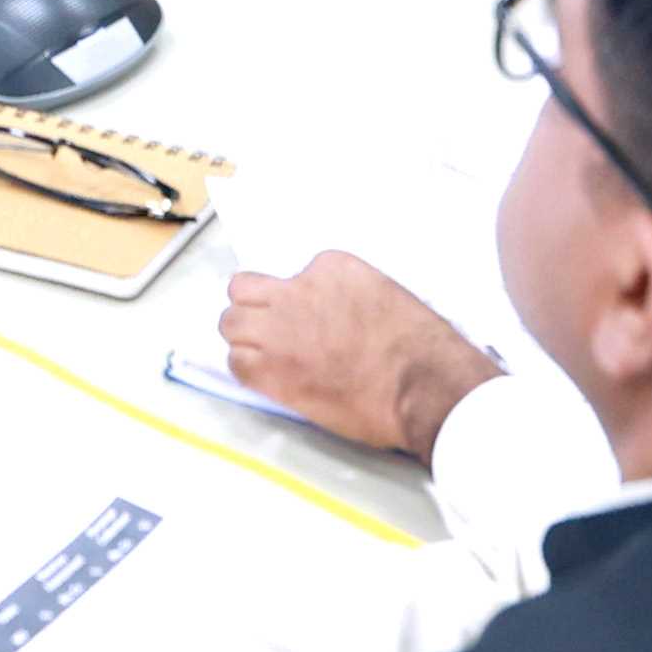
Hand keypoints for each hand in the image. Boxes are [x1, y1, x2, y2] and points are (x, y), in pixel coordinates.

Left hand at [221, 253, 502, 459]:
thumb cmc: (420, 346)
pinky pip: (236, 363)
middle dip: (255, 309)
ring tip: (266, 354)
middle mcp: (296, 291)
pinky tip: (268, 377)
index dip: (298, 298)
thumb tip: (337, 313)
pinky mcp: (272, 371)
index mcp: (330, 267)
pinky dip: (247, 368)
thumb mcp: (387, 294)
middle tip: (274, 330)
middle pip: (244, 290)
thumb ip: (350, 295)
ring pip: (230, 323)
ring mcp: (279, 330)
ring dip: (245, 336)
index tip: (313, 318)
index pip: (293, 272)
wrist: (421, 384)